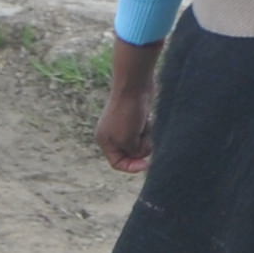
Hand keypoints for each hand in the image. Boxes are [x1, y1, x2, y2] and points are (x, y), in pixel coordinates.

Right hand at [97, 39, 159, 173]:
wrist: (135, 85)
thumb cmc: (128, 112)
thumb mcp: (128, 140)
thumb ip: (133, 152)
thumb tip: (140, 153)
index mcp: (105, 141)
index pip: (117, 163)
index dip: (131, 167)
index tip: (147, 164)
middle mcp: (112, 134)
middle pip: (131, 153)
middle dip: (140, 148)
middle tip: (143, 137)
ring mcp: (123, 126)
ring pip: (140, 143)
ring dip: (146, 137)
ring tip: (144, 124)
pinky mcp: (135, 118)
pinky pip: (145, 132)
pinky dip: (148, 128)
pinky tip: (147, 118)